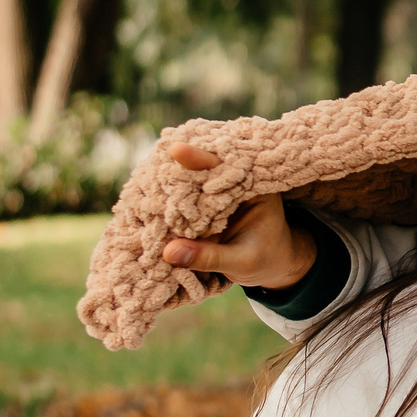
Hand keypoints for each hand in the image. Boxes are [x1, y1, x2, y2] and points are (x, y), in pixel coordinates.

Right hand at [156, 143, 317, 288]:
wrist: (274, 266)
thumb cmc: (266, 261)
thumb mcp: (242, 263)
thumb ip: (209, 257)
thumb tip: (168, 252)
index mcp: (256, 190)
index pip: (226, 168)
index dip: (199, 159)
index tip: (177, 150)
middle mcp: (236, 184)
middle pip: (201, 169)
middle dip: (175, 170)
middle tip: (147, 172)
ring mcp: (218, 192)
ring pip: (189, 182)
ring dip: (167, 184)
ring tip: (142, 184)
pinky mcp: (205, 203)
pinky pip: (184, 198)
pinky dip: (168, 201)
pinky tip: (146, 199)